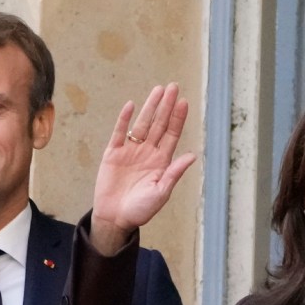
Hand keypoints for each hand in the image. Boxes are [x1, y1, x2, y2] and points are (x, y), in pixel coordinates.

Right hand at [91, 83, 195, 254]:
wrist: (115, 218)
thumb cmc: (140, 210)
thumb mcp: (161, 193)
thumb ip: (174, 173)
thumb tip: (192, 156)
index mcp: (161, 161)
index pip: (171, 134)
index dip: (177, 118)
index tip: (183, 102)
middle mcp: (147, 152)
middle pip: (159, 124)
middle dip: (166, 106)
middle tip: (173, 87)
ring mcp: (130, 151)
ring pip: (142, 124)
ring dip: (150, 107)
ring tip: (158, 90)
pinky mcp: (113, 154)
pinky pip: (119, 133)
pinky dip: (124, 119)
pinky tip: (131, 106)